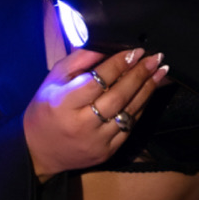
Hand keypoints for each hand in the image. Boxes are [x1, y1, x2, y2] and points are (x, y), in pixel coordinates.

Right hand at [24, 47, 167, 178]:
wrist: (38, 151)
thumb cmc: (46, 108)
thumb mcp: (54, 79)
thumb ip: (78, 61)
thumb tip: (106, 47)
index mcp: (63, 103)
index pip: (97, 81)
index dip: (118, 64)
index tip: (135, 51)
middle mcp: (81, 124)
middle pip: (117, 97)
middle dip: (139, 75)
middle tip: (155, 58)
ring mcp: (96, 141)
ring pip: (128, 113)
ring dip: (147, 90)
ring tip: (160, 72)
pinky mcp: (106, 152)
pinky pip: (129, 127)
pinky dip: (141, 108)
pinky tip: (148, 92)